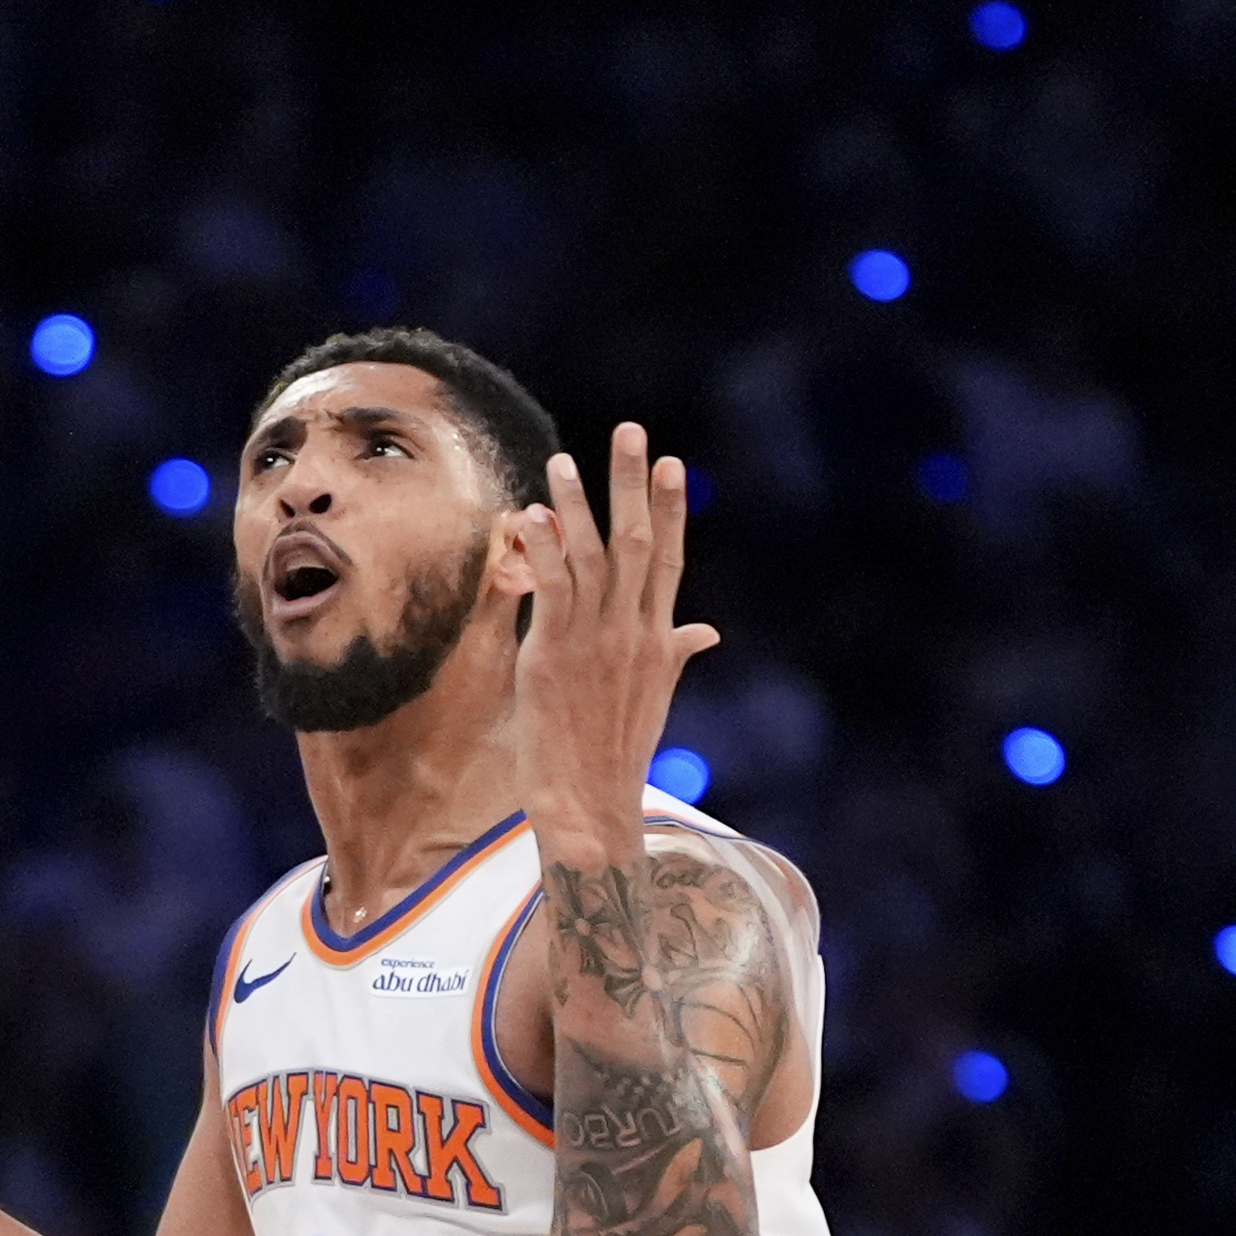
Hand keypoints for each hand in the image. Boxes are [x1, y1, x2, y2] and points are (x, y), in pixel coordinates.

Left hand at [514, 423, 718, 861]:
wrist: (592, 803)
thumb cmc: (616, 753)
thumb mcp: (655, 697)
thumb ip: (677, 654)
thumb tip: (705, 631)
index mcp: (657, 639)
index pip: (670, 559)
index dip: (672, 510)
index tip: (672, 464)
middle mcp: (632, 632)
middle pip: (639, 542)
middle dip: (633, 485)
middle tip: (631, 432)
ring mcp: (596, 642)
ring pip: (592, 557)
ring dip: (577, 506)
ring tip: (562, 460)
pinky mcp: (556, 655)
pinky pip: (551, 590)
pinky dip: (543, 550)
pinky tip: (530, 516)